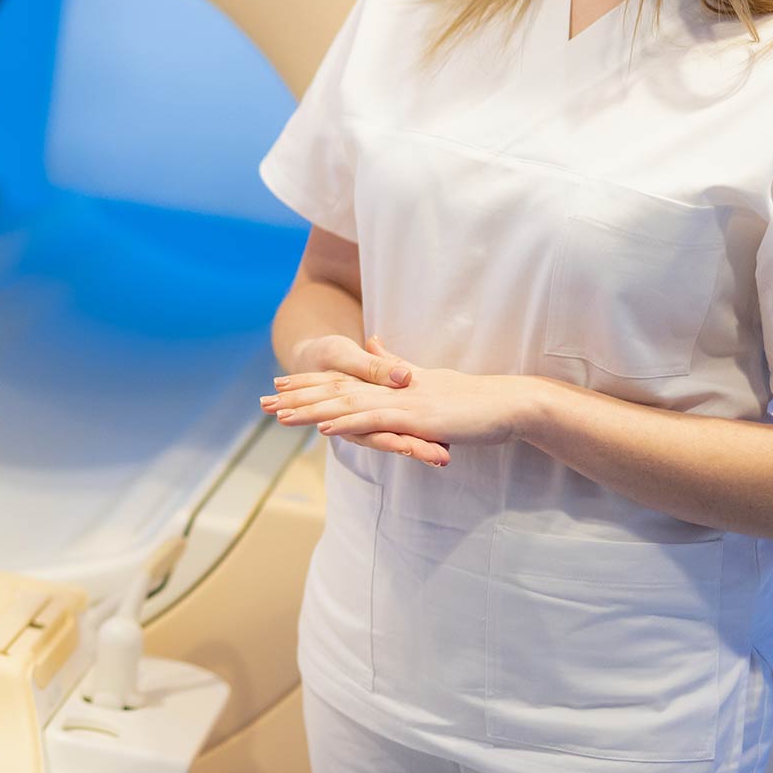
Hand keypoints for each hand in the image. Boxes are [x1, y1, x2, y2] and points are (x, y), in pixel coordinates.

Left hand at [265, 339, 535, 463]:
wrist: (508, 403)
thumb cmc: (473, 398)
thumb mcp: (428, 380)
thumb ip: (398, 365)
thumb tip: (377, 345)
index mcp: (392, 383)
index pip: (343, 382)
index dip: (310, 383)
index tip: (280, 386)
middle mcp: (392, 390)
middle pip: (336, 392)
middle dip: (299, 397)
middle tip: (264, 402)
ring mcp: (402, 403)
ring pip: (348, 405)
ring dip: (313, 411)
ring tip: (281, 415)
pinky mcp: (416, 418)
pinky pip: (376, 420)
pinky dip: (348, 423)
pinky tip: (324, 428)